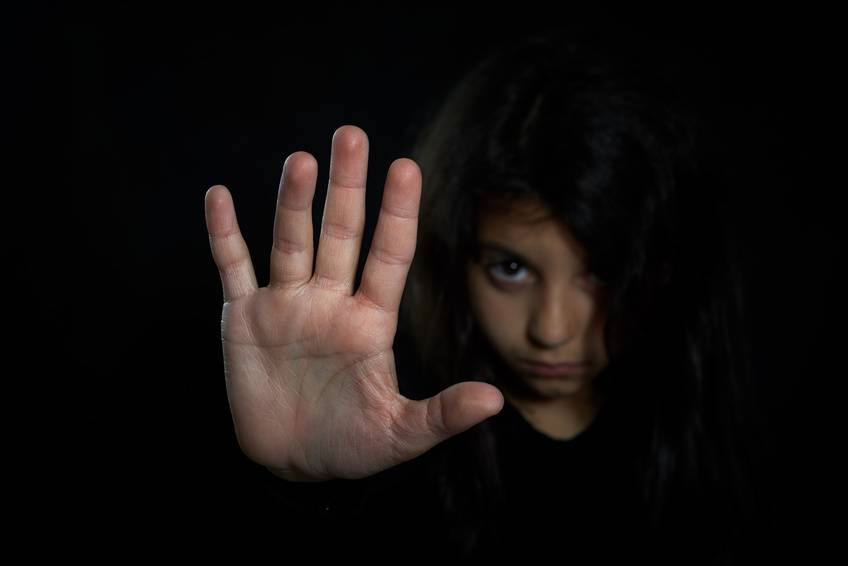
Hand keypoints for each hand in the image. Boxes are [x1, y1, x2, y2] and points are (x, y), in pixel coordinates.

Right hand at [204, 125, 503, 481]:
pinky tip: (219, 197)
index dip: (397, 213)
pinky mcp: (244, 319)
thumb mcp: (400, 435)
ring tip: (301, 160)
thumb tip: (494, 401)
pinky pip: (233, 267)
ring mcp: (286, 305)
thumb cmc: (351, 447)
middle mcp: (330, 302)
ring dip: (293, 201)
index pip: (389, 255)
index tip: (407, 167)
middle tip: (352, 136)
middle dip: (347, 187)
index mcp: (370, 321)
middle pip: (340, 233)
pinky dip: (223, 234)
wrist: (291, 463)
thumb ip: (442, 415)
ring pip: (290, 241)